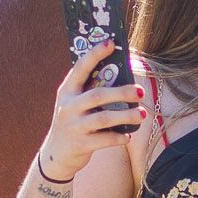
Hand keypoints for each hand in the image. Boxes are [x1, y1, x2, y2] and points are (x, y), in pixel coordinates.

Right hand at [39, 40, 143, 180]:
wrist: (56, 154)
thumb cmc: (74, 122)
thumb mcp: (75, 104)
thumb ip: (90, 90)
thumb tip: (120, 74)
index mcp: (67, 91)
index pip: (80, 68)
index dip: (95, 54)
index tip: (111, 42)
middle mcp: (68, 107)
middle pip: (98, 95)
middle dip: (121, 92)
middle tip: (140, 91)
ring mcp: (73, 127)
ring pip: (103, 119)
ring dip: (126, 115)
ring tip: (142, 114)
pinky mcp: (80, 145)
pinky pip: (104, 140)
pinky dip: (118, 137)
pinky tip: (128, 135)